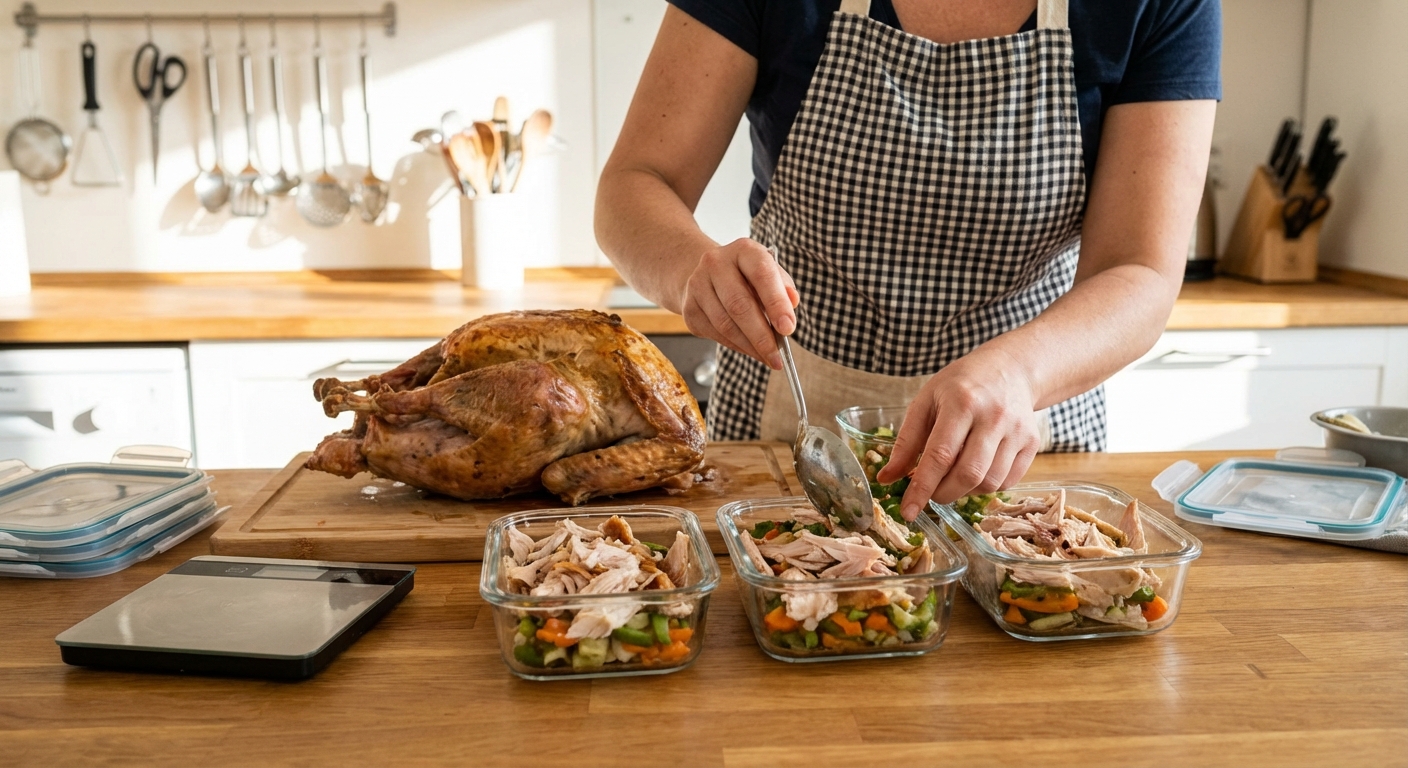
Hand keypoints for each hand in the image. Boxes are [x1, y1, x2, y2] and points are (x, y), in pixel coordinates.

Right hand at [680, 238, 799, 369]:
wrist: (705, 274)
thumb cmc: (745, 276)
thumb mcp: (769, 272)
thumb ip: (783, 287)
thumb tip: (792, 303)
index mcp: (743, 250)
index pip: (761, 275)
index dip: (776, 303)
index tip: (788, 328)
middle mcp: (716, 263)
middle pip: (740, 305)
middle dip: (762, 336)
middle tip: (778, 357)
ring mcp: (698, 285)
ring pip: (725, 324)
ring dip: (749, 346)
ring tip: (767, 357)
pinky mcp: (689, 308)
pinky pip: (715, 334)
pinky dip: (736, 346)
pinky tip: (750, 350)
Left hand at [875, 348, 1041, 520]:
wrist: (1009, 369)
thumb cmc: (960, 386)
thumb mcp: (926, 401)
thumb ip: (906, 441)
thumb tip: (887, 478)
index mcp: (962, 403)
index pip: (940, 455)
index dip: (922, 488)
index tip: (907, 512)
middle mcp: (994, 417)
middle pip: (968, 474)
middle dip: (943, 494)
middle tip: (930, 492)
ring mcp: (1017, 431)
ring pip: (989, 483)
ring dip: (964, 491)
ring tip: (952, 477)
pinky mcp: (1032, 443)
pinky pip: (1007, 482)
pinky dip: (985, 487)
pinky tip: (974, 471)